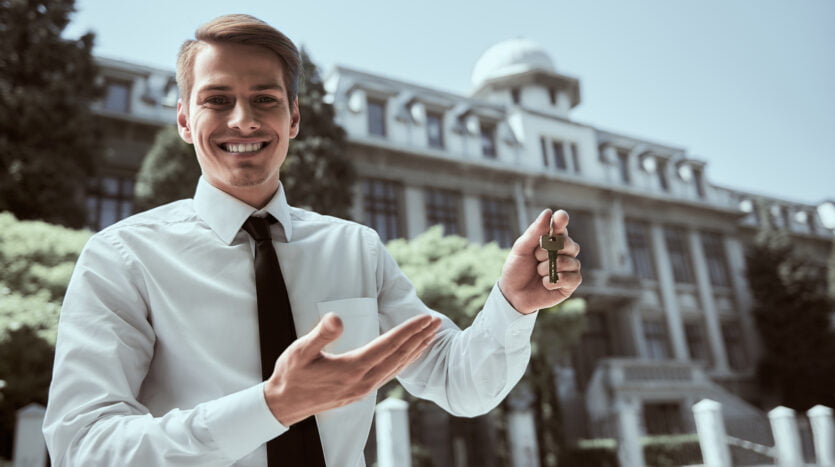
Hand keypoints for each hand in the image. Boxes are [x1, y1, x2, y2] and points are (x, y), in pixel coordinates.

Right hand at [263, 312, 440, 425]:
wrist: (284, 405)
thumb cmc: (291, 375)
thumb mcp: (300, 351)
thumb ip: (321, 334)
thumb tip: (336, 318)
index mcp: (352, 369)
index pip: (389, 345)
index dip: (409, 330)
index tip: (424, 318)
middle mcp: (363, 381)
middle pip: (399, 356)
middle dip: (420, 338)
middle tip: (436, 322)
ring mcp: (363, 389)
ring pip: (397, 367)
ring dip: (415, 350)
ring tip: (429, 336)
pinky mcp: (360, 392)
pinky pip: (389, 375)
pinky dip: (404, 362)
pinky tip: (408, 355)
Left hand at [498, 209, 581, 313]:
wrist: (512, 294)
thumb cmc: (516, 269)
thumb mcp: (522, 248)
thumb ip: (535, 232)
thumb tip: (548, 212)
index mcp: (551, 239)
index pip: (561, 226)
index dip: (562, 221)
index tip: (560, 218)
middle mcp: (564, 251)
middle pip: (569, 244)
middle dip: (549, 251)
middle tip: (536, 257)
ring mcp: (569, 267)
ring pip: (569, 261)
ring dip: (549, 268)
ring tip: (538, 273)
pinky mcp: (571, 284)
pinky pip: (572, 278)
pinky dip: (555, 280)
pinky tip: (544, 283)